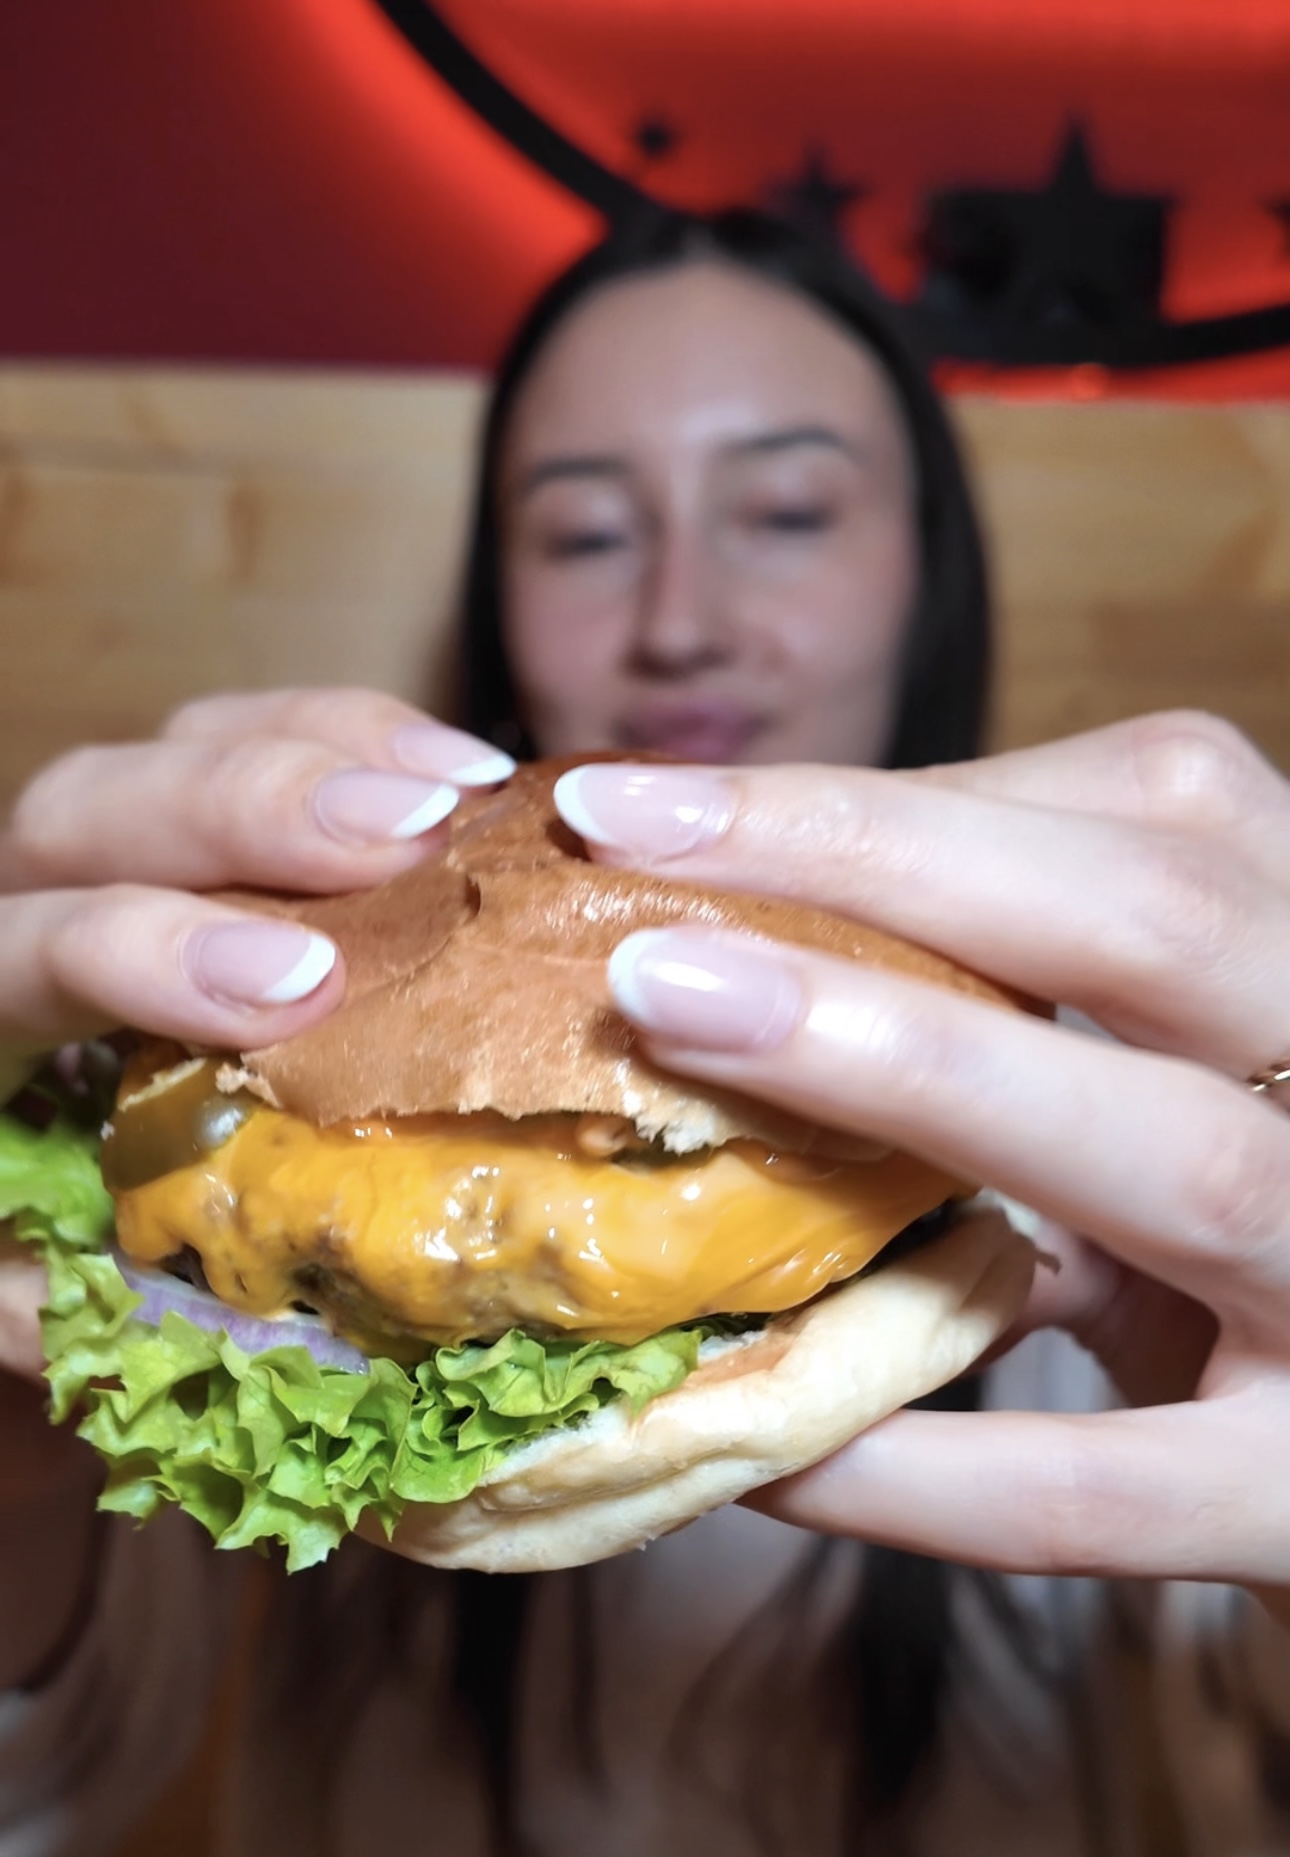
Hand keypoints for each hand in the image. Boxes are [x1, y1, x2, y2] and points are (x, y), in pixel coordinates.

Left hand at [0, 686, 513, 1366]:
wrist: (9, 1131)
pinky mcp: (196, 821)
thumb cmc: (11, 1208)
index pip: (28, 946)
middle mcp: (22, 892)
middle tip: (405, 837)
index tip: (294, 989)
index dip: (148, 950)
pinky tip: (464, 776)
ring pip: (185, 737)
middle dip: (252, 810)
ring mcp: (115, 839)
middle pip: (94, 799)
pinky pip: (262, 732)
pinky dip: (361, 741)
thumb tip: (119, 1307)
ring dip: (328, 751)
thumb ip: (22, 1297)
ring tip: (463, 793)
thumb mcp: (0, 1271)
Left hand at [553, 713, 1289, 1596]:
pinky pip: (1114, 1492)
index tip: (654, 801)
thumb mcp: (1182, 1106)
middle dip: (881, 860)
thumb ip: (1032, 1043)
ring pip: (1183, 1165)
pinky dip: (930, 1468)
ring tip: (667, 1012)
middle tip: (620, 834)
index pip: (1144, 814)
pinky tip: (766, 1437)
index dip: (902, 800)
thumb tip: (738, 972)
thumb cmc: (1273, 1247)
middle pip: (1160, 923)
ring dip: (913, 1070)